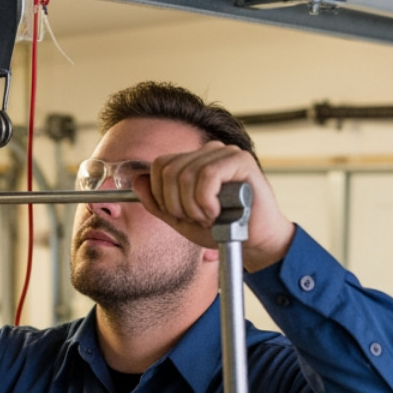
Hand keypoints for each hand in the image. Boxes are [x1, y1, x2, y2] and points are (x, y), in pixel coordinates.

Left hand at [130, 143, 295, 272]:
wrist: (255, 241)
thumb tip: (137, 180)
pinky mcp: (241, 160)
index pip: (160, 166)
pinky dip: (206, 201)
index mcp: (194, 160)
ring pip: (187, 175)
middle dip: (176, 204)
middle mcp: (208, 151)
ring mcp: (225, 153)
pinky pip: (208, 176)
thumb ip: (158, 203)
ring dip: (194, 207)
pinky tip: (218, 212)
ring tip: (210, 218)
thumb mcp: (181, 219)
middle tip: (197, 219)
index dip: (161, 195)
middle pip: (169, 170)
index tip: (179, 215)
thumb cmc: (222, 228)